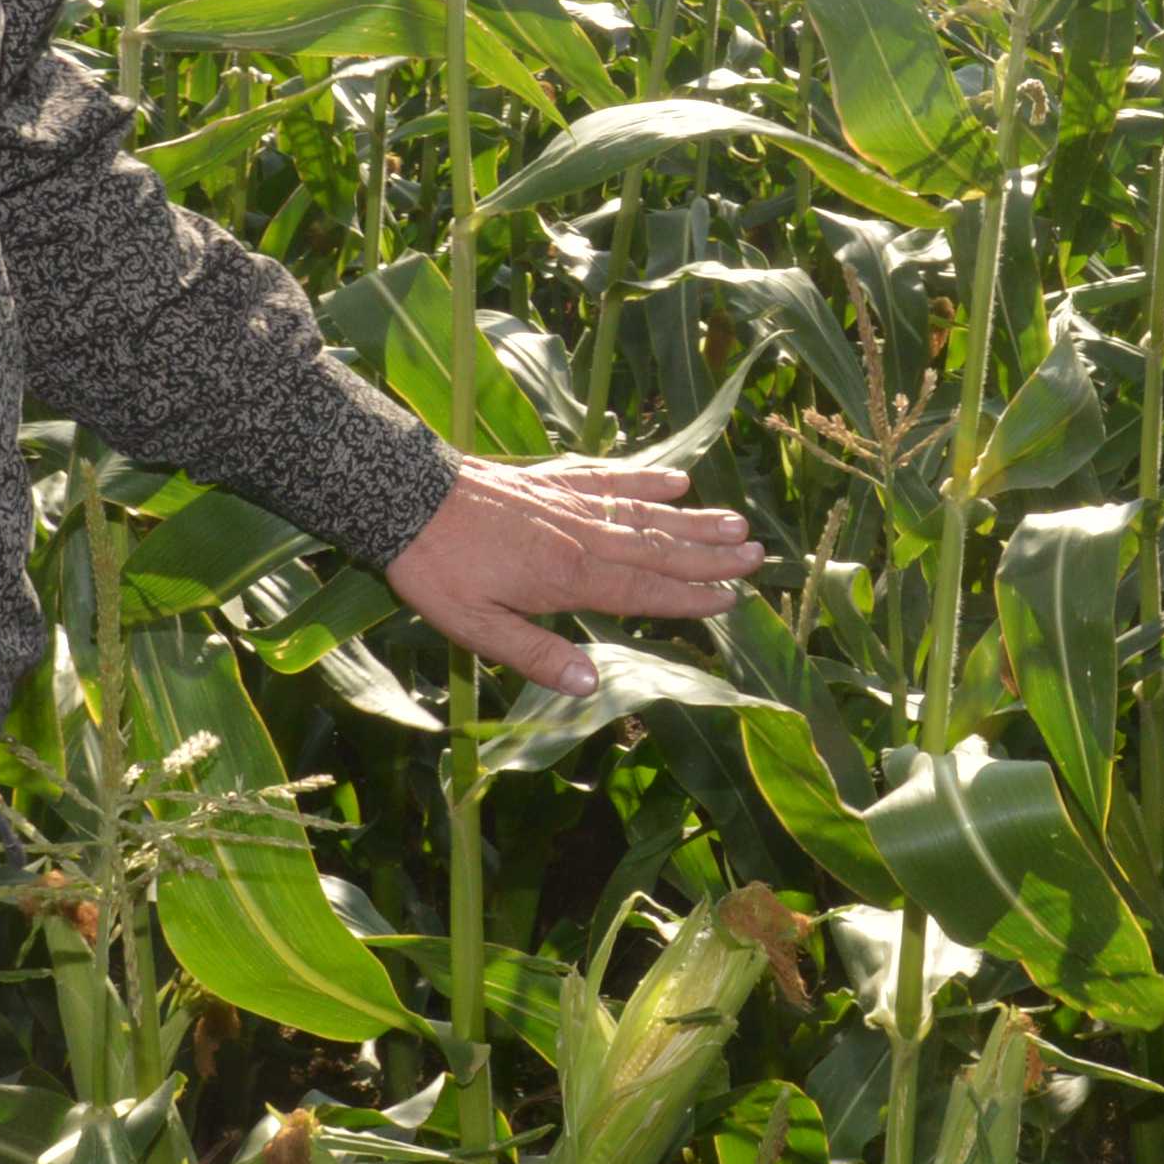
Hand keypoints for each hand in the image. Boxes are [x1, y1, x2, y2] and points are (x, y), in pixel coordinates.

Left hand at [384, 455, 760, 698]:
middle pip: (657, 549)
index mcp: (568, 578)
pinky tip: (676, 480)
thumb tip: (588, 685)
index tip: (731, 600)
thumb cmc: (438, 572)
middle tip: (757, 556)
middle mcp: (581, 537)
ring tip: (735, 521)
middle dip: (709, 556)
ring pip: (645, 513)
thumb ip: (535, 654)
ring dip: (693, 520)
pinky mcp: (553, 481)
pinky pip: (611, 477)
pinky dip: (646, 478)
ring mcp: (571, 504)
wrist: (406, 499)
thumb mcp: (476, 628)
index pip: (643, 592)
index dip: (689, 598)